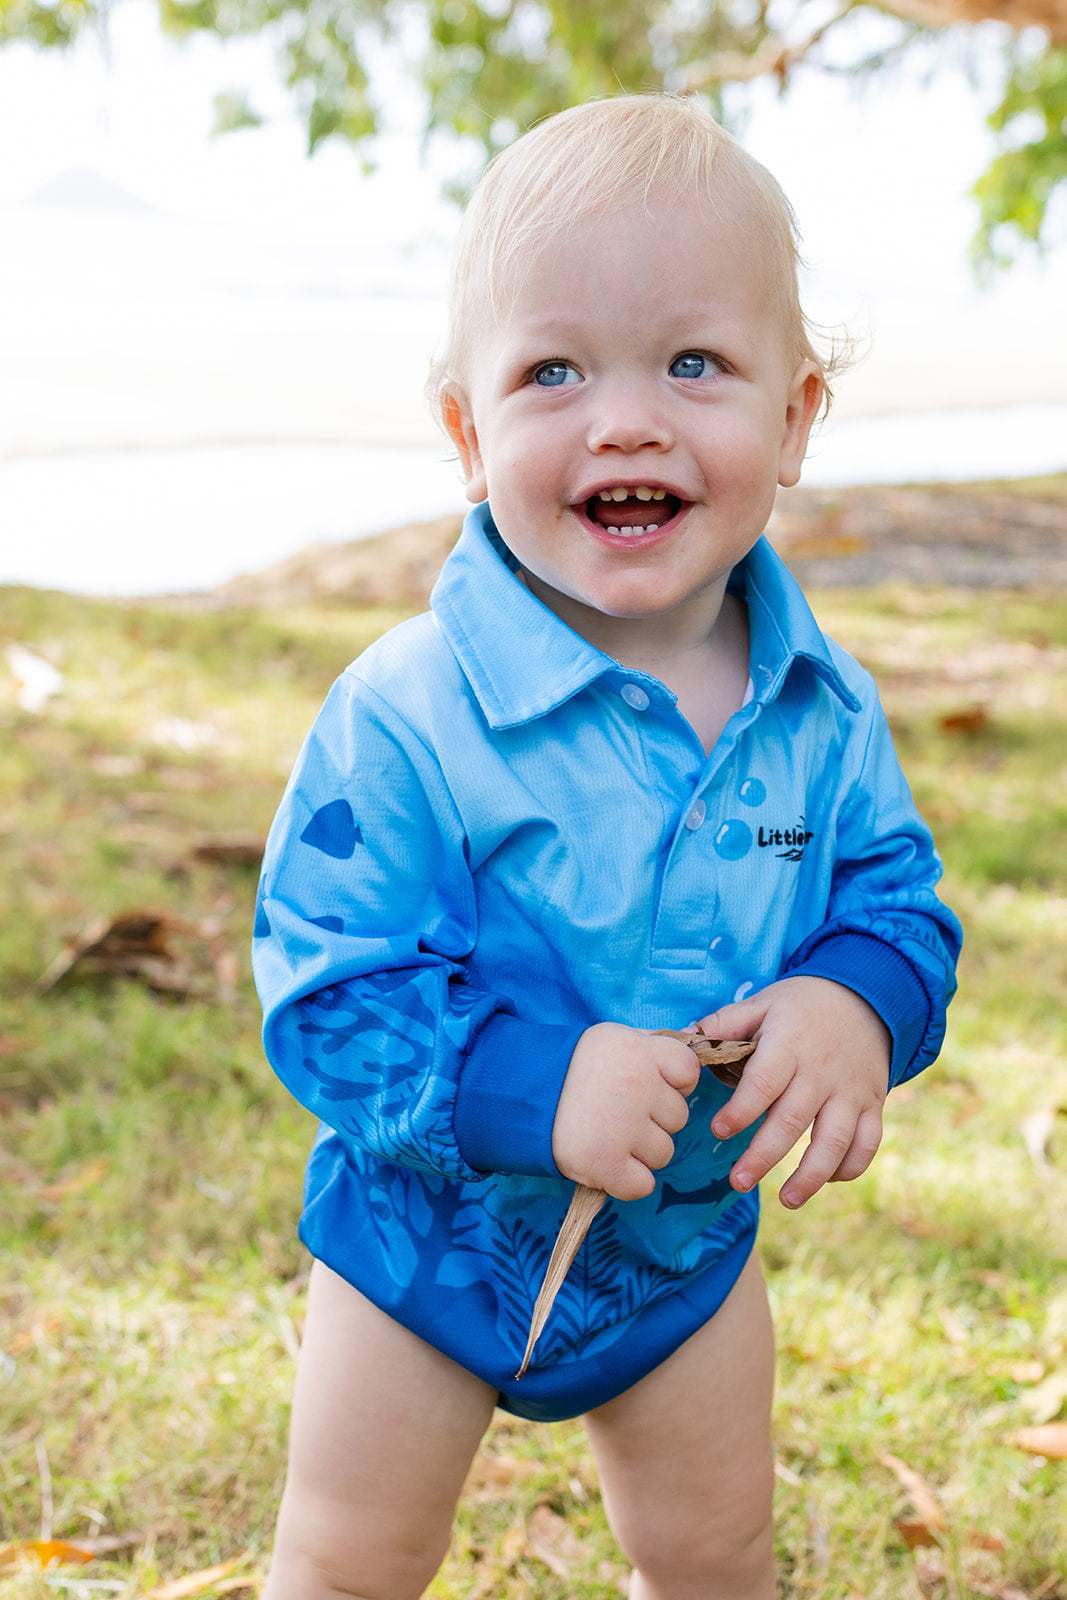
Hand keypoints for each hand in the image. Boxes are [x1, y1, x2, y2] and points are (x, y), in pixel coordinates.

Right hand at [552, 1023, 700, 1200]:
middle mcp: (638, 1086)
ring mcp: (623, 1127)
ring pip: (664, 1153)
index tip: (646, 1086)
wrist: (521, 1095)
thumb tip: (696, 1045)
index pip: (689, 1072)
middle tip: (616, 1112)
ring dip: (640, 1152)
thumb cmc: (573, 1067)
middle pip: (678, 1118)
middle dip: (653, 1120)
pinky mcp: (606, 1164)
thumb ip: (653, 1045)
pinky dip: (626, 1181)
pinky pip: (643, 1185)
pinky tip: (605, 1161)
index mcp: (641, 1051)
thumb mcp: (612, 1039)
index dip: (672, 1084)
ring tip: (607, 1134)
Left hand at [697, 977, 890, 1209]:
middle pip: (792, 1120)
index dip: (741, 1110)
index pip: (764, 1083)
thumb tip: (685, 1037)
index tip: (718, 1132)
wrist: (865, 996)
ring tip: (787, 1201)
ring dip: (811, 1176)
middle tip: (737, 1182)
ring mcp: (851, 1090)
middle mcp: (822, 1071)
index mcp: (789, 1044)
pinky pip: (867, 1142)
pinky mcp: (873, 1104)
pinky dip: (850, 1166)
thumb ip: (725, 1023)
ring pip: (834, 1140)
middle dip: (763, 1156)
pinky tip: (827, 1180)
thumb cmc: (801, 1006)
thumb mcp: (762, 1004)